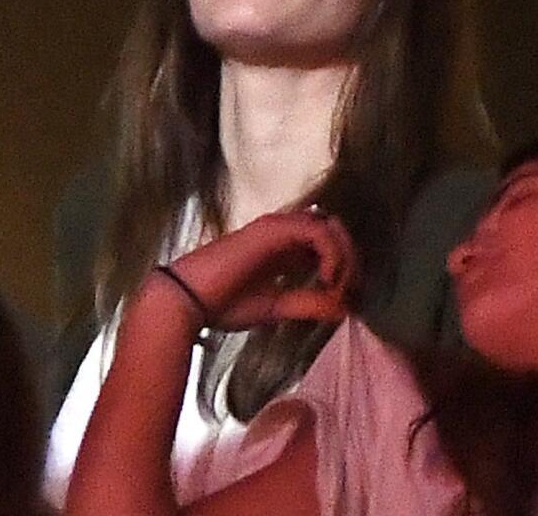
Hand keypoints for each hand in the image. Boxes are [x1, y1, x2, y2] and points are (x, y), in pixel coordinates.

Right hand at [157, 207, 357, 330]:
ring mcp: (279, 226)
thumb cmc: (223, 305)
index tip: (347, 297)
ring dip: (344, 255)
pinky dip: (331, 253)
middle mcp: (284, 232)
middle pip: (334, 232)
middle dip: (350, 259)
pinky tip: (327, 278)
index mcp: (284, 249)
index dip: (345, 267)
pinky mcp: (274, 228)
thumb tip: (344, 310)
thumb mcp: (278, 307)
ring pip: (330, 227)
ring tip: (338, 285)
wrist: (186, 301)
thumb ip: (310, 304)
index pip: (328, 246)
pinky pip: (318, 232)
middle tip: (351, 289)